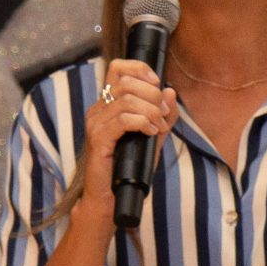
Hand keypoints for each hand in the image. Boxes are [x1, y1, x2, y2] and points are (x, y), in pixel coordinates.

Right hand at [79, 58, 177, 218]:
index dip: (140, 69)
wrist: (109, 197)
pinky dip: (143, 122)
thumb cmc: (127, 168)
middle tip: (164, 114)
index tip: (158, 84)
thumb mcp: (151, 137)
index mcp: (107, 104)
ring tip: (159, 126)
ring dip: (151, 111)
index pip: (118, 68)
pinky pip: (123, 119)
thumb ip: (162, 115)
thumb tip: (171, 92)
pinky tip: (151, 132)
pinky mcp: (98, 138)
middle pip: (126, 81)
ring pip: (127, 99)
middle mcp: (98, 109)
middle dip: (153, 94)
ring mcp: (95, 123)